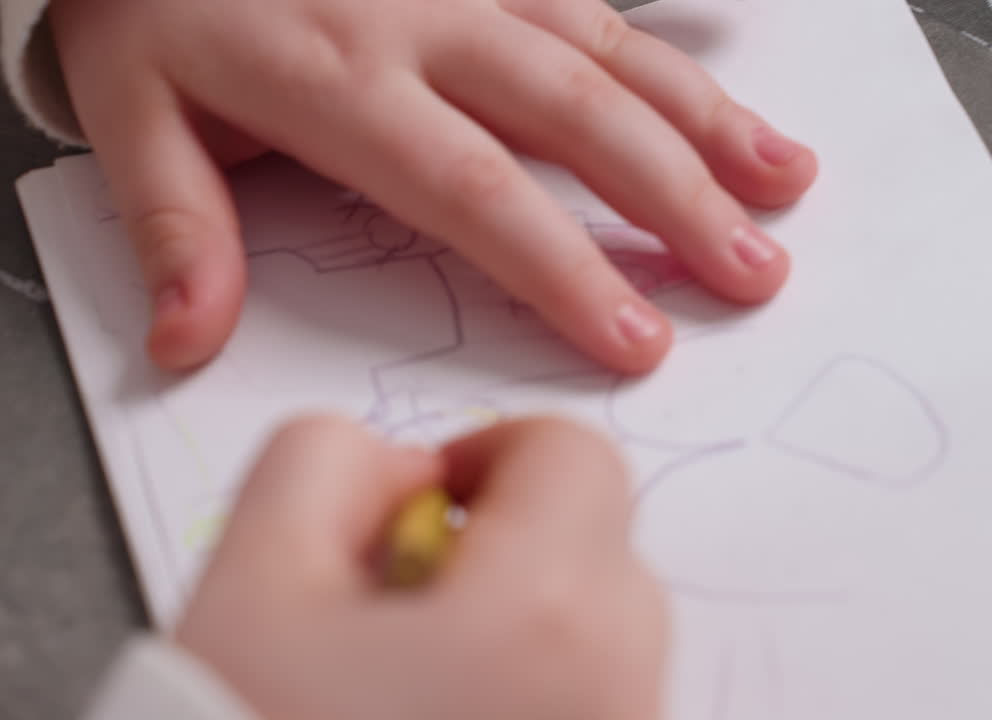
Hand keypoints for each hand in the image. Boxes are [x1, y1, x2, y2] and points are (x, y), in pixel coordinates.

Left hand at [50, 0, 817, 373]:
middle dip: (677, 200)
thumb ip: (176, 225)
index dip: (564, 271)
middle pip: (576, 118)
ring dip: (705, 119)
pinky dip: (670, 32)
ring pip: (609, 51)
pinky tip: (732, 60)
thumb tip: (187, 342)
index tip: (638, 339)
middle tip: (754, 272)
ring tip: (784, 179)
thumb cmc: (150, 3)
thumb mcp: (128, 110)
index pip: (476, 193)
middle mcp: (425, 23)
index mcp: (341, 81)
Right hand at [175, 415, 666, 719]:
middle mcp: (617, 696)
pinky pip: (602, 709)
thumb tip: (401, 470)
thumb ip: (323, 467)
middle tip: (404, 607)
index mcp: (544, 620)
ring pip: (606, 640)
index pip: (575, 458)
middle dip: (511, 546)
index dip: (493, 453)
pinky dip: (543, 697)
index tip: (429, 501)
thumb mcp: (246, 583)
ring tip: (415, 691)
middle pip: (603, 550)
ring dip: (527, 629)